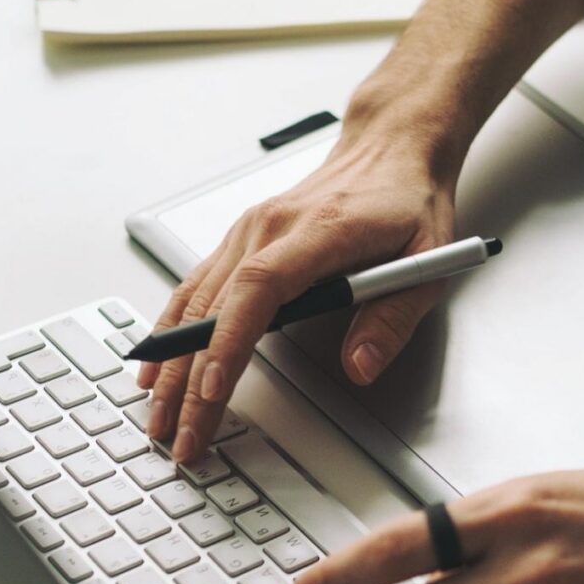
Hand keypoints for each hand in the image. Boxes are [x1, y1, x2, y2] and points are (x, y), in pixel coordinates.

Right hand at [139, 133, 455, 460]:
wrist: (389, 147)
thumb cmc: (407, 202)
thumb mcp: (428, 262)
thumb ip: (393, 318)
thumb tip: (360, 366)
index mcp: (318, 231)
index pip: (259, 288)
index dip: (230, 340)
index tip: (212, 387)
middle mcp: (269, 227)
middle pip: (215, 308)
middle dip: (190, 379)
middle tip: (181, 436)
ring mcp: (247, 231)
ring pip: (194, 302)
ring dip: (171, 363)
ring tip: (158, 416)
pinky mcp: (240, 238)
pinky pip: (194, 287)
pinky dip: (169, 328)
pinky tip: (155, 363)